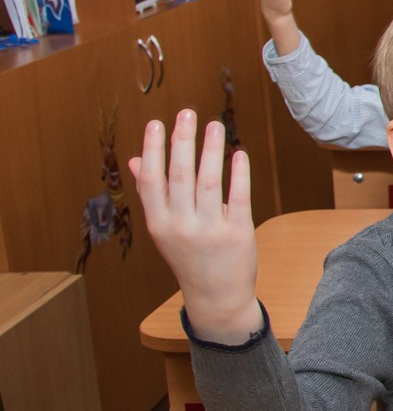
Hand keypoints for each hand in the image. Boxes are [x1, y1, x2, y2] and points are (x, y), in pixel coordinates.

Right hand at [128, 111, 261, 342]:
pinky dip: (238, 173)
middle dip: (182, 141)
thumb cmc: (189, 256)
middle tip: (187, 113)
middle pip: (180, 176)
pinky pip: (238, 197)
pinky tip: (238, 153)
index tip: (156, 123)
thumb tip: (136, 160)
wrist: (216, 296)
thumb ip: (153, 195)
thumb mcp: (164, 229)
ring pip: (209, 182)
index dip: (153, 150)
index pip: (152, 180)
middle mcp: (181, 226)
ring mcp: (210, 230)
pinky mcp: (238, 233)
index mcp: (159, 224)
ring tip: (215, 125)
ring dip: (211, 150)